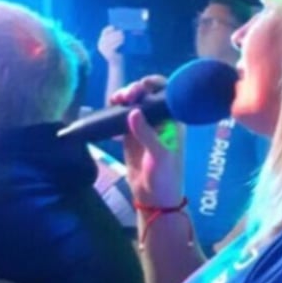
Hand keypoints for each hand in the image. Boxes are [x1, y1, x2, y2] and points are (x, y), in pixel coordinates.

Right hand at [98, 25, 124, 65]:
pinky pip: (114, 46)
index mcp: (101, 42)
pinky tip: (123, 42)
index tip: (114, 27)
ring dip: (118, 37)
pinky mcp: (108, 53)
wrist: (116, 63)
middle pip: (109, 36)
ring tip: (123, 36)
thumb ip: (114, 38)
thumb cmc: (116, 52)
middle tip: (122, 32)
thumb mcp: (113, 44)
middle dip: (116, 33)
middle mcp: (101, 45)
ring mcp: (104, 49)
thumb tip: (119, 29)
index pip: (104, 32)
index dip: (109, 28)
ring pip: (112, 40)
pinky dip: (119, 43)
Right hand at [112, 76, 184, 208]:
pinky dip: (114, 113)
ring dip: (123, 99)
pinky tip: (109, 113)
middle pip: (146, 95)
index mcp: (172, 120)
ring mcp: (143, 127)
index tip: (143, 84)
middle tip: (125, 96)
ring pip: (132, 104)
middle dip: (135, 90)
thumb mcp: (159, 154)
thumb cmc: (165, 175)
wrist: (154, 197)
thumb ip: (146, 133)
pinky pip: (121, 118)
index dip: (155, 84)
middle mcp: (159, 119)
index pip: (166, 93)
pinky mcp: (130, 136)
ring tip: (115, 100)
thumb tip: (134, 112)